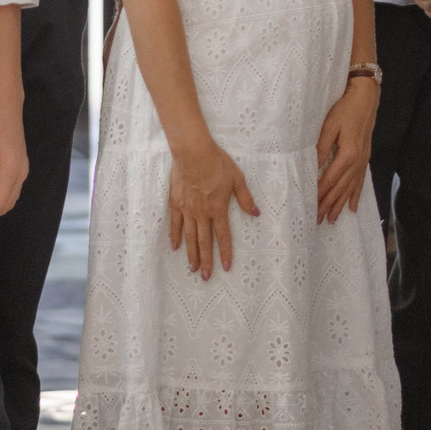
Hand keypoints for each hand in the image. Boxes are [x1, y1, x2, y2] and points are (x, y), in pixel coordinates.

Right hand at [167, 136, 258, 279]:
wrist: (192, 152)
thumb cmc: (217, 162)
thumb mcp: (237, 178)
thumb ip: (245, 198)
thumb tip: (256, 213)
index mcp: (218, 208)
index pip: (223, 236)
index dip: (225, 253)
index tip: (227, 267)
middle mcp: (202, 213)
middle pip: (204, 242)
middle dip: (206, 261)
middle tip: (206, 277)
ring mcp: (187, 209)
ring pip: (189, 237)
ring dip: (191, 254)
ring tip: (192, 268)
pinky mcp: (176, 203)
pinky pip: (175, 224)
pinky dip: (175, 236)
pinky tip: (175, 247)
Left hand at [316, 79, 377, 221]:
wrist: (366, 98)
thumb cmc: (345, 109)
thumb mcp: (329, 126)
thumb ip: (321, 148)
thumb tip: (312, 167)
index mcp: (348, 154)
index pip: (331, 179)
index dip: (321, 194)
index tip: (311, 206)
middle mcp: (358, 161)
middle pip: (341, 188)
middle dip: (329, 204)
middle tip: (318, 220)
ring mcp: (363, 161)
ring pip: (351, 188)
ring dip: (340, 204)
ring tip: (331, 219)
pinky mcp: (365, 158)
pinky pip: (360, 181)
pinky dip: (356, 195)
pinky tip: (353, 207)